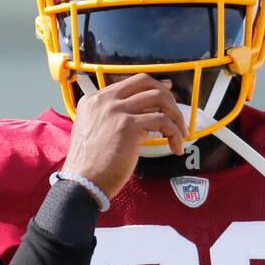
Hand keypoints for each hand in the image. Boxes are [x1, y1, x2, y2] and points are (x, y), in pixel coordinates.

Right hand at [65, 73, 186, 197]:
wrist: (83, 182)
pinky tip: (176, 147)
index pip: (129, 83)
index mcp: (94, 99)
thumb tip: (140, 114)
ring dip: (175, 115)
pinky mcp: (128, 126)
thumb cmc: (90, 166)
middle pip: (145, 81)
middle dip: (166, 95)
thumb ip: (110, 118)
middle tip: (176, 114)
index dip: (152, 87)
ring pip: (158, 98)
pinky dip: (174, 133)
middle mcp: (104, 100)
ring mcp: (116, 111)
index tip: (167, 94)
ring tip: (181, 133)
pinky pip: (162, 121)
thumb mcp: (93, 131)